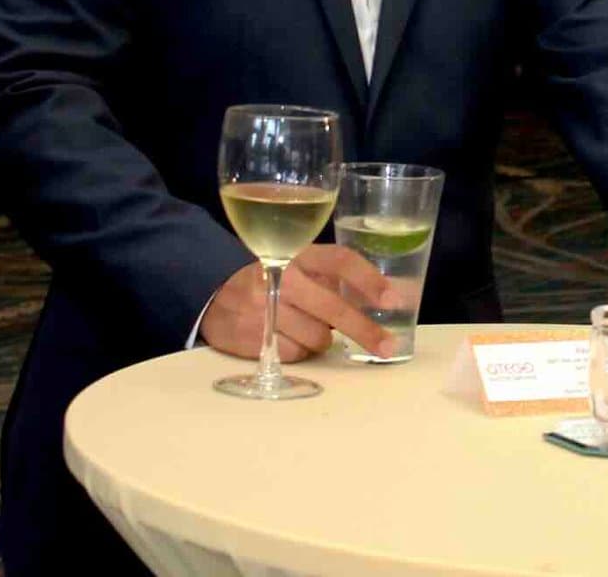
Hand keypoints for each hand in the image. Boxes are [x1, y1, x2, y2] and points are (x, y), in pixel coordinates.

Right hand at [201, 246, 395, 360]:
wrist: (213, 296)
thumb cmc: (271, 281)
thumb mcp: (297, 265)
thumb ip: (331, 276)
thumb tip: (388, 299)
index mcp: (297, 254)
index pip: (340, 261)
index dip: (369, 280)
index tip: (394, 299)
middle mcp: (281, 278)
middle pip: (333, 308)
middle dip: (365, 330)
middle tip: (387, 346)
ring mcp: (265, 308)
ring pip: (318, 338)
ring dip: (321, 339)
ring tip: (304, 327)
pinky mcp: (254, 337)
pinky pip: (296, 354)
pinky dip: (299, 350)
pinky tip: (286, 337)